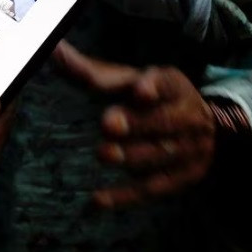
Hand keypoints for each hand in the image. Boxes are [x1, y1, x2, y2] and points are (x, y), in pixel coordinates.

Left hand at [53, 40, 214, 207]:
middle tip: (108, 125)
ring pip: (161, 156)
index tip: (139, 90)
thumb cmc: (147, 97)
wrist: (199, 124)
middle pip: (165, 121)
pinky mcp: (183, 177)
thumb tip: (52, 50)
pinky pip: (153, 189)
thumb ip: (91, 71)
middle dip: (137, 124)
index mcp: (174, 85)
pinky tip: (98, 200)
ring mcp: (190, 149)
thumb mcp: (126, 80)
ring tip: (103, 155)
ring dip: (133, 157)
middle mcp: (190, 116)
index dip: (154, 86)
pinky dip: (126, 196)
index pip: (167, 83)